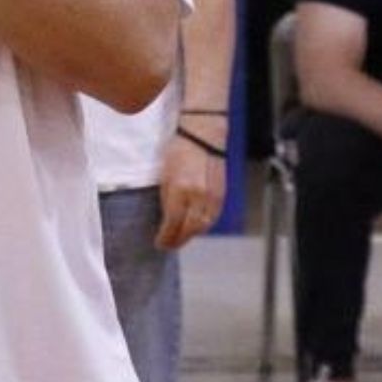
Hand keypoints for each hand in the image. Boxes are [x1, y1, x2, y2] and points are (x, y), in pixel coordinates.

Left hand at [155, 118, 226, 248]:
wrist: (203, 136)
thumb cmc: (180, 151)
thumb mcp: (165, 174)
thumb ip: (167, 198)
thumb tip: (167, 219)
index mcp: (180, 189)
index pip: (173, 223)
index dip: (166, 237)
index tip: (160, 243)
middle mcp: (198, 196)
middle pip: (189, 229)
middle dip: (178, 240)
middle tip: (169, 245)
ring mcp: (212, 196)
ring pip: (203, 226)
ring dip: (191, 235)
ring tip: (180, 238)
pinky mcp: (222, 194)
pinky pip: (213, 218)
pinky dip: (203, 226)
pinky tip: (195, 227)